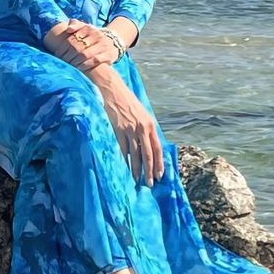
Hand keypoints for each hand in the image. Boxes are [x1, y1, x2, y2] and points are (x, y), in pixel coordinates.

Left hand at [44, 18, 119, 71]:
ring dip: (75, 61)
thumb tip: (68, 28)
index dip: (63, 47)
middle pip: (77, 47)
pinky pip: (95, 60)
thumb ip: (75, 24)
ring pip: (85, 54)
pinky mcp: (108, 55)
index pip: (72, 38)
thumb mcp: (85, 27)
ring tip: (69, 66)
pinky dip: (86, 65)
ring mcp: (103, 45)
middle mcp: (97, 35)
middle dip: (68, 56)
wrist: (113, 42)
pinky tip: (79, 68)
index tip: (58, 54)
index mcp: (89, 28)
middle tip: (62, 62)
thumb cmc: (93, 36)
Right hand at [93, 71, 165, 186]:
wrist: (113, 90)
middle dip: (149, 171)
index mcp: (150, 124)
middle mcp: (142, 128)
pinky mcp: (118, 129)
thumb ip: (146, 129)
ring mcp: (130, 129)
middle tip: (149, 183)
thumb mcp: (141, 114)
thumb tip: (149, 146)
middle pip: (148, 154)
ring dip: (137, 169)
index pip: (158, 148)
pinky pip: (122, 148)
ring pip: (136, 154)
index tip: (159, 175)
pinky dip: (124, 160)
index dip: (159, 163)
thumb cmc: (127, 102)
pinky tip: (124, 168)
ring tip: (136, 179)